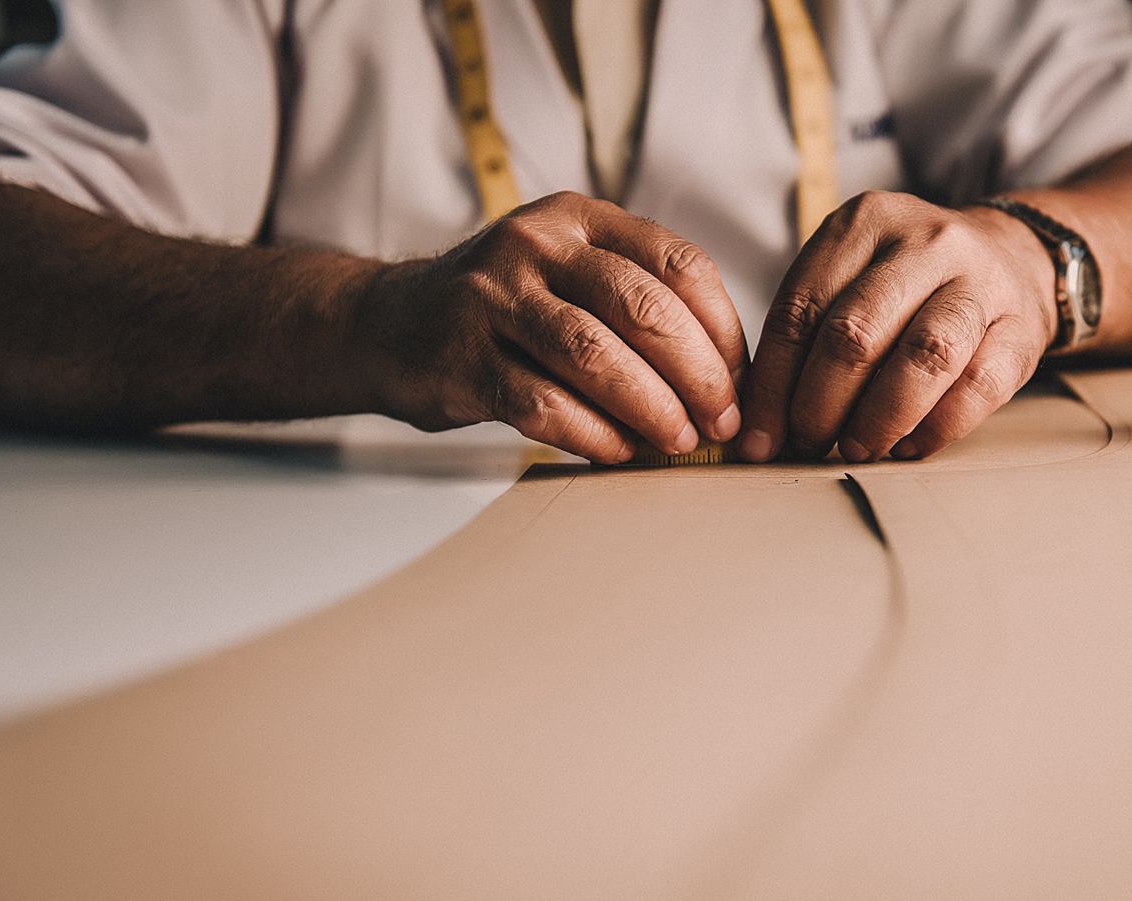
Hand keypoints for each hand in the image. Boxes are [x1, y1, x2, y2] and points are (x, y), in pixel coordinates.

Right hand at [353, 191, 746, 462]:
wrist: (389, 323)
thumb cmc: (508, 311)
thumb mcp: (571, 275)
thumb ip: (639, 304)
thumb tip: (729, 382)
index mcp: (581, 218)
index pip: (679, 264)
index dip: (722, 330)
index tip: (742, 383)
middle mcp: (536, 244)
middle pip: (643, 308)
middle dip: (697, 374)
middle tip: (722, 422)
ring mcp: (492, 297)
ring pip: (592, 354)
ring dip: (650, 407)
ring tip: (678, 441)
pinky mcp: (460, 358)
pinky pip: (540, 403)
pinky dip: (591, 434)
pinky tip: (618, 451)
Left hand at [739, 191, 1057, 462]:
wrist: (1013, 258)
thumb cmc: (911, 284)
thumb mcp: (853, 277)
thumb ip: (809, 333)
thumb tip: (761, 424)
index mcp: (866, 222)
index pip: (802, 307)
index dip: (773, 382)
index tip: (759, 436)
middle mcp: (926, 241)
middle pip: (856, 332)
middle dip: (820, 404)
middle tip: (807, 444)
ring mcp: (980, 281)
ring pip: (923, 357)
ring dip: (879, 418)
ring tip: (856, 450)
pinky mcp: (1022, 327)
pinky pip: (977, 387)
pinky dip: (936, 427)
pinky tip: (909, 447)